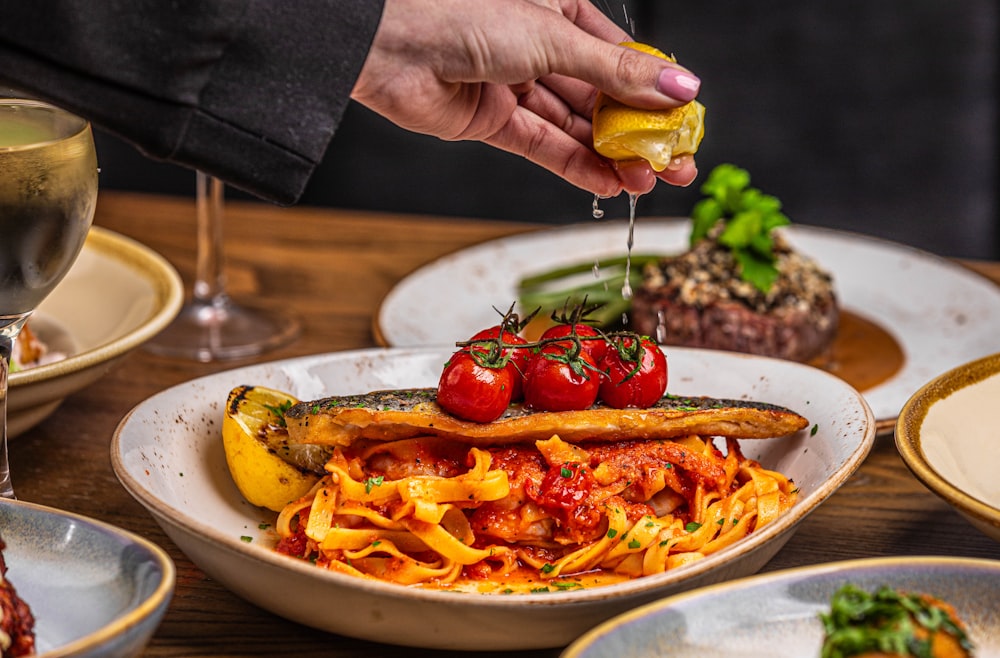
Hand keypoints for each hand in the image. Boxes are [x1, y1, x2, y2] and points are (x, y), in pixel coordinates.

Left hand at [351, 0, 700, 196]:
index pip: (620, 59)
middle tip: (674, 165)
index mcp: (561, 10)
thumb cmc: (463, 13)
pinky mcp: (492, 121)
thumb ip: (617, 72)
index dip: (653, 93)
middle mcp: (539, 48)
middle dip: (638, 134)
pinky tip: (608, 183)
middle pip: (601, 99)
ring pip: (574, 128)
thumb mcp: (556, 38)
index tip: (683, 123)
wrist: (389, 43)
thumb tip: (679, 87)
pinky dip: (574, 166)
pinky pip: (543, 147)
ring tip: (647, 183)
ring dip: (611, 157)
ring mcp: (515, 86)